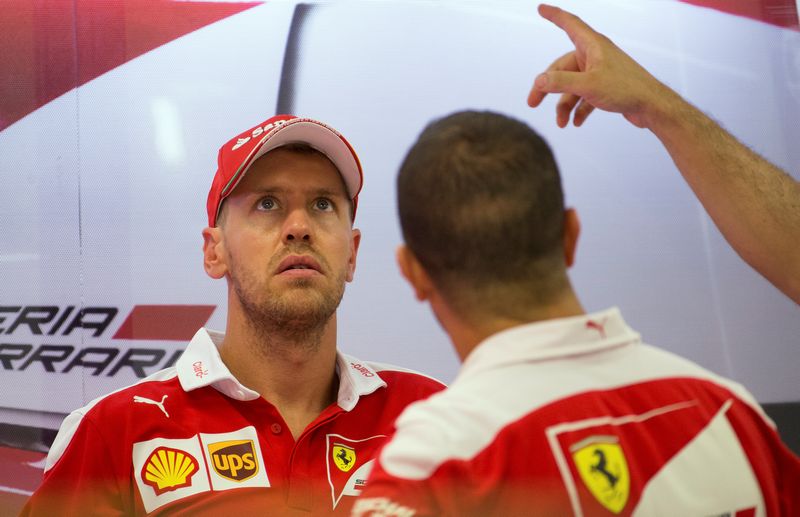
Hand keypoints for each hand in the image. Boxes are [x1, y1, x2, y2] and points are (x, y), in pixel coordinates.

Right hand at [528, 4, 673, 128]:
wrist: (652, 106)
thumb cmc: (625, 89)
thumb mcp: (588, 86)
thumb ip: (560, 82)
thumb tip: (538, 81)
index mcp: (593, 46)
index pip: (570, 24)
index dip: (554, 16)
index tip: (541, 8)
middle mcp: (595, 56)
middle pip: (562, 67)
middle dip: (547, 87)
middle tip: (532, 103)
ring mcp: (600, 71)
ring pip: (572, 86)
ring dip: (564, 105)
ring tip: (561, 123)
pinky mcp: (606, 87)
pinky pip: (585, 96)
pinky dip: (578, 109)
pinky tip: (575, 123)